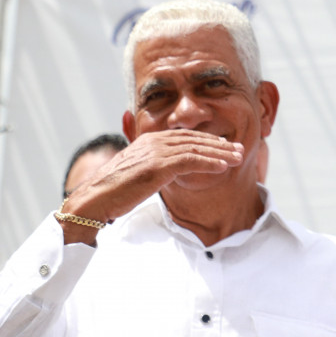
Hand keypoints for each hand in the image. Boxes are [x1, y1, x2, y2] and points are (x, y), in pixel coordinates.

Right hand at [62, 130, 243, 228]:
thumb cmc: (115, 191)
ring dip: (220, 153)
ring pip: (196, 148)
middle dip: (220, 144)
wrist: (95, 200)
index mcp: (149, 139)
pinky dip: (209, 162)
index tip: (226, 146)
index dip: (208, 140)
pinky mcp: (157, 166)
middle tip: (239, 149)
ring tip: (238, 158)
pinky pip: (190, 161)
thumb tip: (170, 169)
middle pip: (194, 139)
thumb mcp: (138, 172)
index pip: (185, 136)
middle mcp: (154, 141)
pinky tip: (223, 167)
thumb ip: (155, 165)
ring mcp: (155, 152)